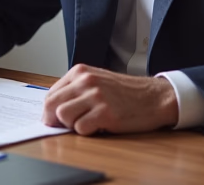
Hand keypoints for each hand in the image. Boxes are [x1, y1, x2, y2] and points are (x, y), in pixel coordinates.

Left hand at [41, 64, 177, 134]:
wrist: (155, 97)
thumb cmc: (126, 92)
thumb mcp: (97, 81)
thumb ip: (76, 90)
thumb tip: (53, 109)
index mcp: (80, 72)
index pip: (50, 93)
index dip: (49, 111)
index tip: (52, 120)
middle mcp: (86, 81)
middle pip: (51, 105)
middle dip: (54, 120)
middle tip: (63, 127)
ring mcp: (96, 96)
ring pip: (63, 116)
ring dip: (71, 125)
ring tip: (86, 123)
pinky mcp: (105, 113)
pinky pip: (81, 128)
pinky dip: (86, 132)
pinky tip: (98, 126)